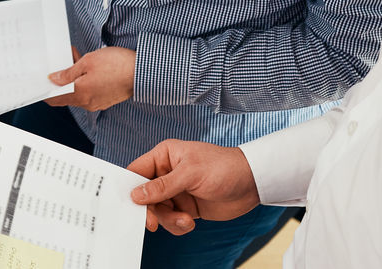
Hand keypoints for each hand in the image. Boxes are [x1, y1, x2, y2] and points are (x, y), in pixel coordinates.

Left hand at [44, 46, 134, 111]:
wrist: (141, 72)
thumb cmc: (117, 65)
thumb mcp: (88, 62)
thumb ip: (68, 72)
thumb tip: (54, 79)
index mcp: (80, 94)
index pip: (54, 99)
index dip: (45, 90)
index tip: (43, 79)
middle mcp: (87, 103)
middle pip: (66, 94)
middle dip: (61, 79)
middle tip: (63, 61)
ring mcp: (97, 102)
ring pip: (78, 91)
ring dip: (74, 78)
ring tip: (78, 58)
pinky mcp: (106, 99)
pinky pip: (89, 92)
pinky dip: (85, 81)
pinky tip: (89, 67)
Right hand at [127, 141, 260, 234]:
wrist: (252, 184)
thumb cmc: (224, 167)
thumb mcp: (191, 174)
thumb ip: (163, 186)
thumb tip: (136, 195)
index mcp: (165, 156)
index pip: (137, 171)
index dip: (129, 187)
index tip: (128, 205)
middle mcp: (167, 173)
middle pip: (144, 196)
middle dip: (149, 210)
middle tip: (153, 223)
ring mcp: (176, 191)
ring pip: (158, 211)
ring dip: (168, 220)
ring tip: (185, 220)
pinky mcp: (186, 207)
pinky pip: (171, 220)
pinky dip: (178, 225)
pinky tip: (190, 223)